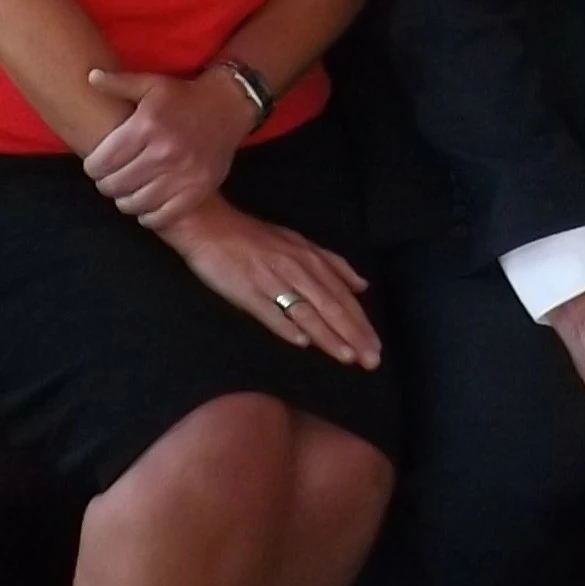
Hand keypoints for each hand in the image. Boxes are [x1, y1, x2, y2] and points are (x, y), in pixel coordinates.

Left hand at [82, 68, 251, 226]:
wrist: (228, 106)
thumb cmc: (183, 96)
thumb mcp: (151, 83)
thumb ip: (118, 83)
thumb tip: (91, 76)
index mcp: (147, 125)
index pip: (103, 162)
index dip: (92, 168)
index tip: (96, 166)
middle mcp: (164, 151)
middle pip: (116, 185)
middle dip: (106, 184)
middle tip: (110, 179)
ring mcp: (183, 174)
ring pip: (136, 203)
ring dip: (124, 200)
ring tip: (126, 191)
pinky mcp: (198, 190)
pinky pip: (162, 217)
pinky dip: (148, 216)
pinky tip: (146, 205)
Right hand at [155, 199, 381, 367]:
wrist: (208, 224)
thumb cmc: (254, 237)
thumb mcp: (297, 242)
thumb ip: (331, 263)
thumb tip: (361, 285)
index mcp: (309, 257)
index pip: (342, 296)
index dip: (361, 323)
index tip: (376, 348)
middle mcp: (295, 268)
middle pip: (330, 306)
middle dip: (353, 334)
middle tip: (372, 361)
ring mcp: (271, 279)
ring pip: (307, 310)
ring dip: (328, 335)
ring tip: (347, 357)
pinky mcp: (247, 289)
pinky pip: (269, 310)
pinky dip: (286, 325)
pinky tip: (301, 342)